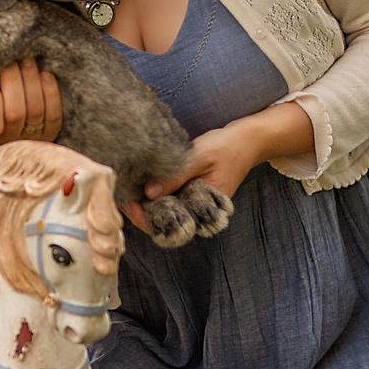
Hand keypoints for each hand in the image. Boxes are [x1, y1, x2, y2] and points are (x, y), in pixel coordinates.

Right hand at [0, 58, 63, 146]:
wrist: (5, 111)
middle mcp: (7, 142)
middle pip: (15, 113)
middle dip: (13, 81)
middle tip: (10, 59)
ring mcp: (30, 139)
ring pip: (35, 110)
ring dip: (32, 80)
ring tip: (26, 59)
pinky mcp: (49, 133)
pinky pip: (53, 114)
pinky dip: (50, 91)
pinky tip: (45, 73)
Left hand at [129, 101, 315, 231]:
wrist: (247, 141)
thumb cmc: (226, 148)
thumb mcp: (200, 157)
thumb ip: (176, 176)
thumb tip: (149, 193)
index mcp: (206, 211)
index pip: (171, 227)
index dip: (147, 220)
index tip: (128, 204)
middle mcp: (200, 214)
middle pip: (164, 223)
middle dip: (141, 212)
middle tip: (120, 194)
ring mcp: (194, 205)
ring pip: (165, 213)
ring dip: (146, 203)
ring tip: (126, 187)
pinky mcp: (190, 195)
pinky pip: (170, 201)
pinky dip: (155, 194)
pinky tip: (140, 183)